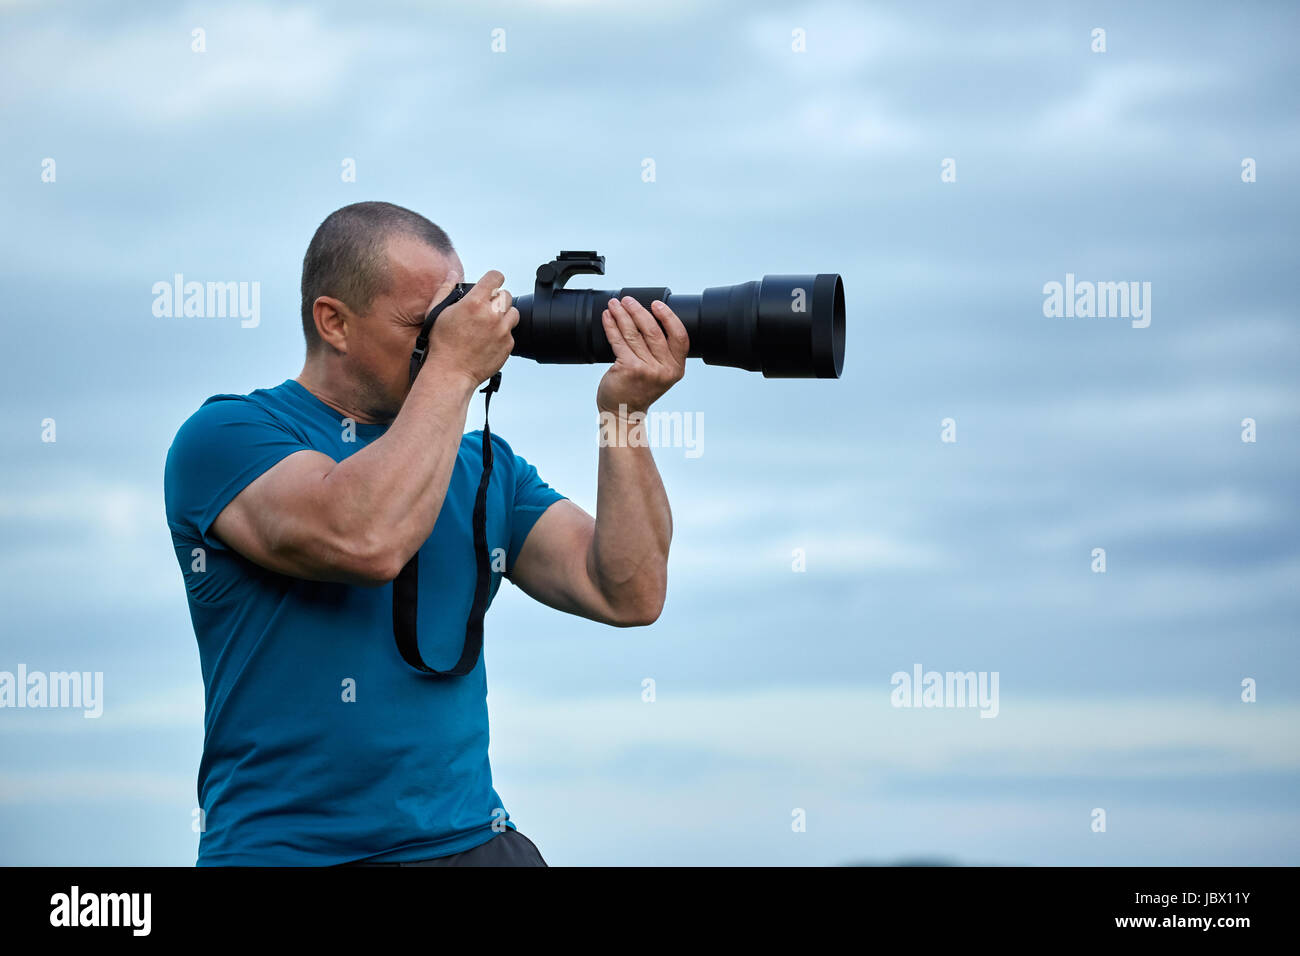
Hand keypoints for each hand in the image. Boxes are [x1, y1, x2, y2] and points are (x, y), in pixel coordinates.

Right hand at [423, 270, 517, 386]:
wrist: (451, 373)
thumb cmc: (442, 343)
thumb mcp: (437, 312)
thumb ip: (445, 289)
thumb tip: (453, 274)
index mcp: (474, 302)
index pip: (496, 277)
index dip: (493, 278)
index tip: (491, 284)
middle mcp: (492, 314)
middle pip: (506, 295)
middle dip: (496, 299)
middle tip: (485, 309)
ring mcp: (502, 330)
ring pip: (513, 313)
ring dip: (503, 316)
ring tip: (489, 324)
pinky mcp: (508, 345)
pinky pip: (511, 333)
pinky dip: (502, 334)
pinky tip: (488, 340)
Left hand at [596, 296, 688, 415]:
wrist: (623, 412)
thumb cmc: (639, 390)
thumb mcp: (660, 373)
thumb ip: (661, 353)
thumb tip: (647, 318)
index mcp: (676, 368)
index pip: (680, 336)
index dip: (668, 317)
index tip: (656, 304)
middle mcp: (664, 370)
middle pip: (654, 331)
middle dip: (639, 311)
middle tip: (628, 300)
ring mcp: (647, 370)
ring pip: (634, 334)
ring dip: (622, 315)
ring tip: (615, 304)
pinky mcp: (628, 369)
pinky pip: (619, 341)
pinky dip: (611, 326)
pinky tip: (607, 317)